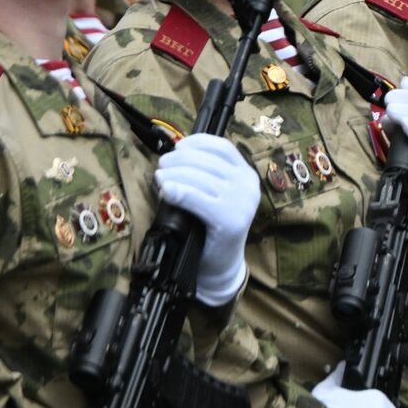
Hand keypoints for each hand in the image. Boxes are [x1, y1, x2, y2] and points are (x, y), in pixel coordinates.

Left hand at [155, 134, 258, 305]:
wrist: (221, 264)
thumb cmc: (211, 227)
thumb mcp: (215, 194)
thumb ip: (204, 174)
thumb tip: (174, 154)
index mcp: (247, 175)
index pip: (223, 147)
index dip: (197, 142)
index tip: (177, 146)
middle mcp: (247, 185)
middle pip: (208, 160)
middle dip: (178, 160)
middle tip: (161, 167)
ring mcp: (241, 202)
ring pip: (200, 177)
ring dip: (174, 175)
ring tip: (159, 179)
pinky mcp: (230, 220)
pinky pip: (197, 198)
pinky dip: (179, 192)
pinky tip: (167, 191)